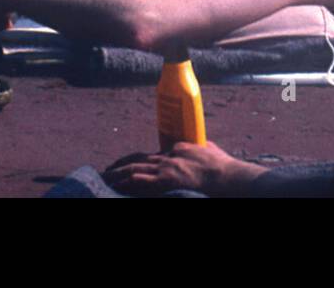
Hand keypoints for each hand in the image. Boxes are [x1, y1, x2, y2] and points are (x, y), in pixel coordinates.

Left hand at [102, 141, 266, 197]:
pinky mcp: (166, 180)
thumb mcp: (211, 151)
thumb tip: (205, 147)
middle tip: (108, 169)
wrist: (228, 176)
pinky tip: (116, 185)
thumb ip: (203, 149)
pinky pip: (142, 181)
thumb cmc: (223, 167)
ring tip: (105, 178)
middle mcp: (168, 156)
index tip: (130, 165)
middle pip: (139, 159)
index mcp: (178, 149)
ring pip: (135, 168)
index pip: (153, 155)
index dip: (139, 161)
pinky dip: (128, 182)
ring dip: (118, 174)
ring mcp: (166, 168)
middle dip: (122, 164)